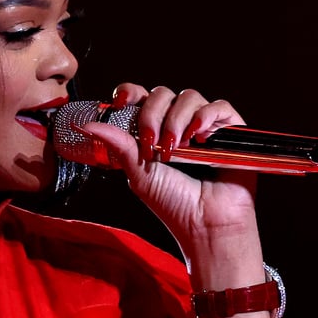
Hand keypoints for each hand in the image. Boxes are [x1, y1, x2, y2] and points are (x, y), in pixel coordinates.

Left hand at [75, 84, 259, 250]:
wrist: (205, 225)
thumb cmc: (174, 205)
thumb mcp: (138, 173)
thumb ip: (118, 145)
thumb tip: (86, 125)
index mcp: (155, 132)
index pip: (142, 98)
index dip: (131, 93)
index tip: (120, 102)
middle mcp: (179, 124)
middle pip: (163, 94)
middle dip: (153, 114)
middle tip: (151, 142)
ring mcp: (205, 126)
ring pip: (189, 97)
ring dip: (177, 120)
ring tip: (176, 148)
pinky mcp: (230, 131)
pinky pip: (219, 106)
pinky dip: (206, 116)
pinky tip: (198, 136)